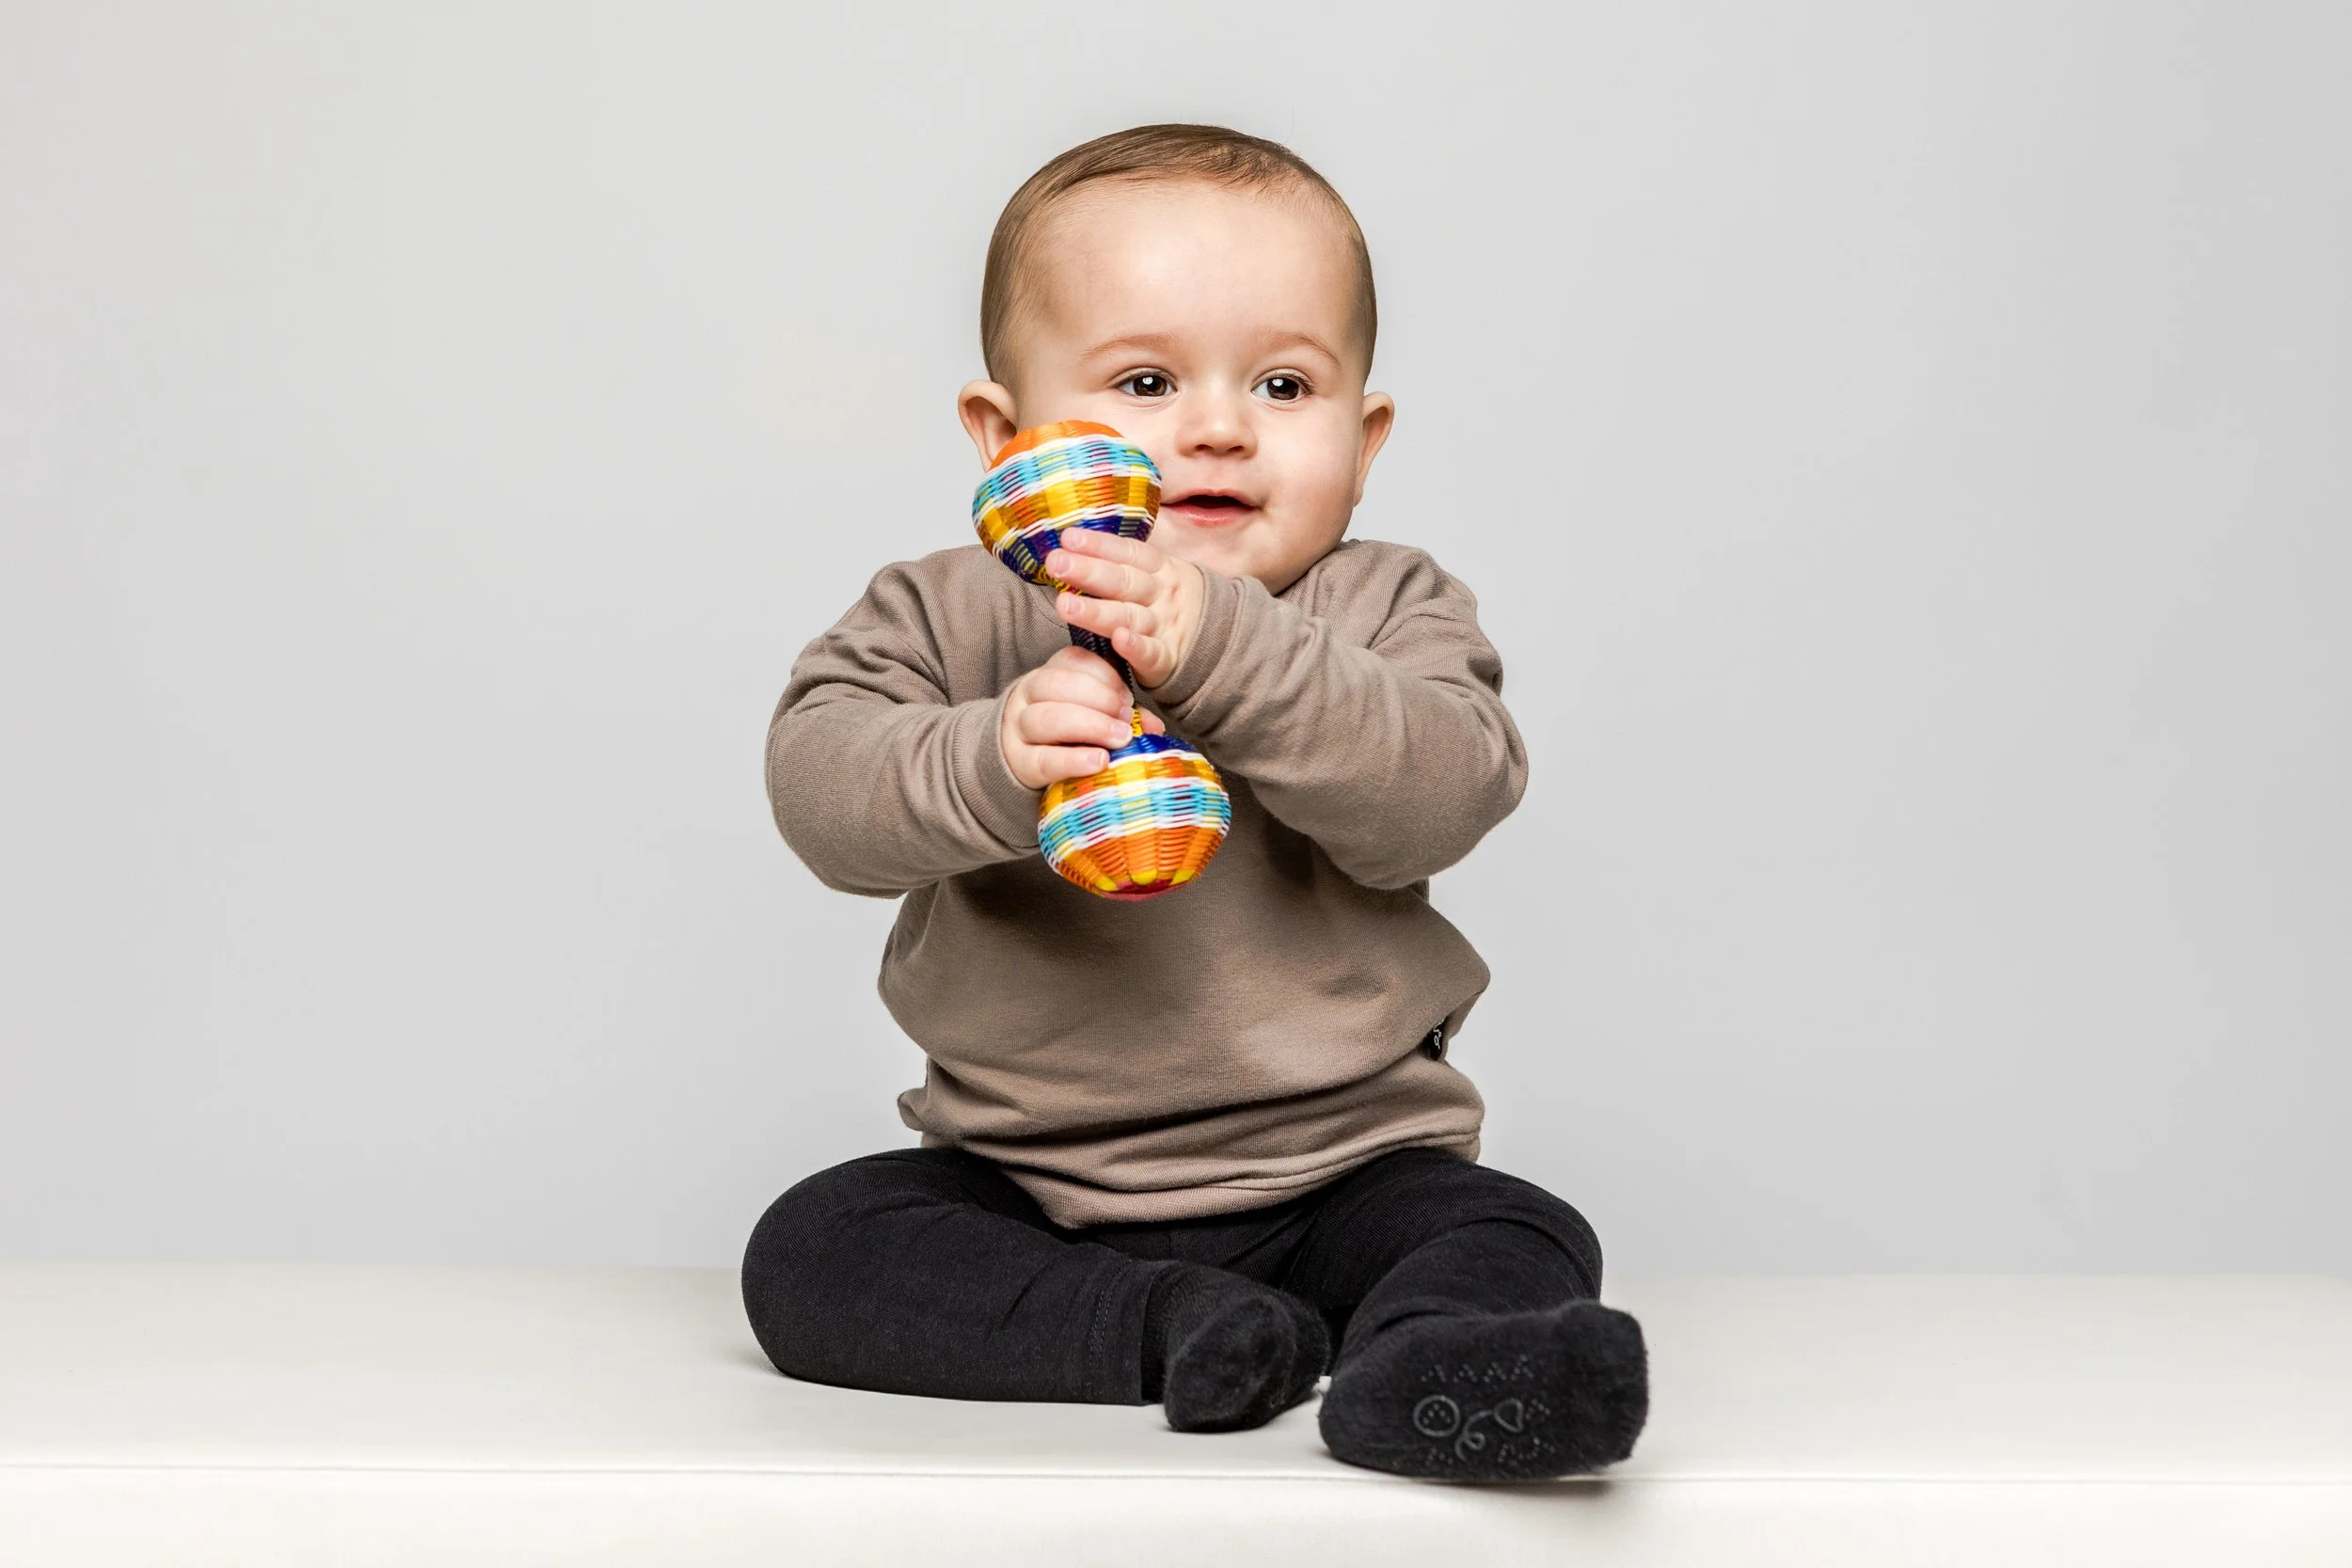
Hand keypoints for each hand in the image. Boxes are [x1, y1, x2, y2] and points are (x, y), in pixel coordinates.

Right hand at [998, 645, 1163, 790]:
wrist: (1023, 760)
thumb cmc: (1068, 732)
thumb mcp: (1093, 713)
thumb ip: (1121, 714)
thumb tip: (1154, 727)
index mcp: (1049, 673)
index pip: (1071, 660)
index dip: (1103, 675)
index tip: (1127, 697)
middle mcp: (1028, 695)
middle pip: (1055, 685)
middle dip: (1098, 699)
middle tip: (1126, 719)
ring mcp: (1018, 728)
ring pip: (1047, 719)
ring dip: (1090, 726)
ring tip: (1120, 739)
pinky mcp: (1019, 763)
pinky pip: (1044, 759)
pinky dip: (1074, 760)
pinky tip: (1099, 761)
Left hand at [1046, 530, 1206, 691]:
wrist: (1220, 638)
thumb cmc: (1168, 602)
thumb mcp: (1156, 574)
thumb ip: (1119, 563)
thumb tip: (1069, 545)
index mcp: (1159, 569)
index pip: (1128, 552)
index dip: (1099, 544)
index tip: (1068, 537)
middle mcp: (1161, 594)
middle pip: (1123, 581)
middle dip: (1088, 571)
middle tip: (1056, 563)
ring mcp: (1165, 626)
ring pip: (1130, 616)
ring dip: (1098, 611)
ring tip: (1065, 605)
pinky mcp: (1167, 659)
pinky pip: (1152, 653)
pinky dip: (1136, 647)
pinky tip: (1119, 640)